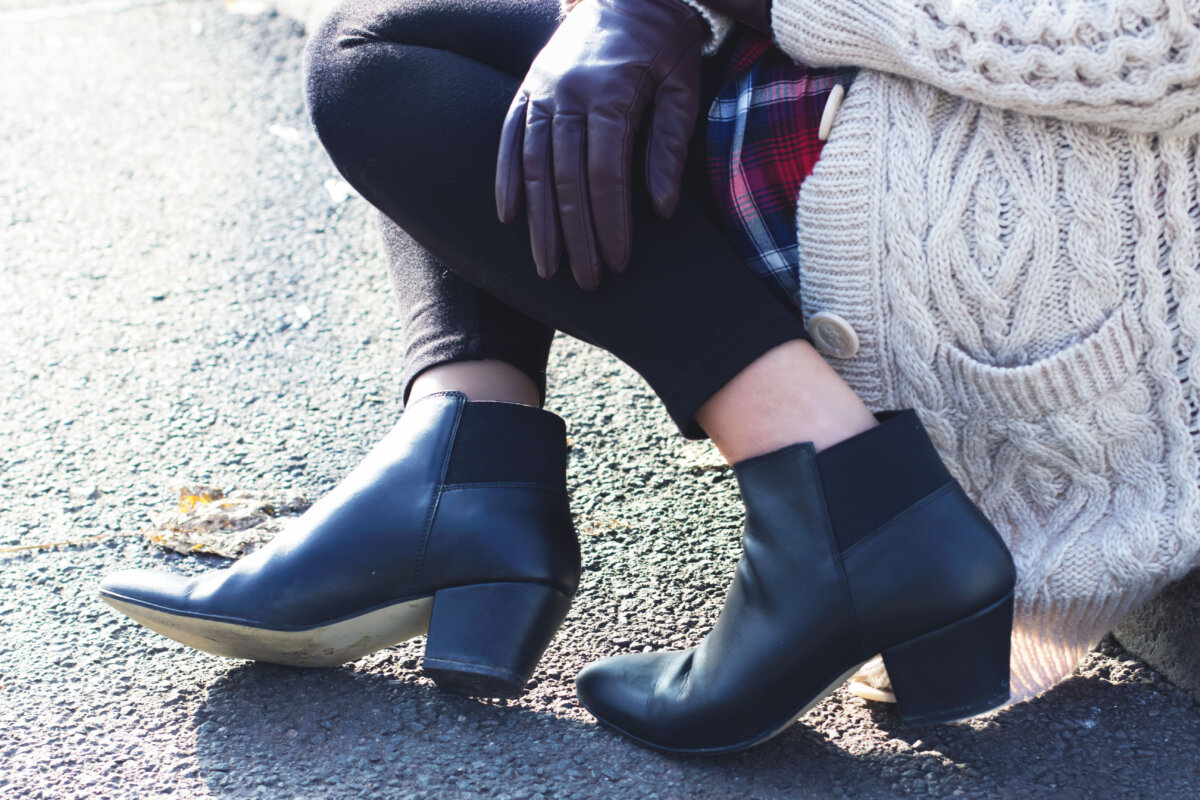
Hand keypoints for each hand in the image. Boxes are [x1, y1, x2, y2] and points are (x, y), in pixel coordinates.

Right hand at [495, 0, 705, 289]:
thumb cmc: (663, 40)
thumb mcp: (682, 86)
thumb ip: (669, 145)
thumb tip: (661, 209)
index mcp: (608, 93)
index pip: (606, 174)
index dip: (611, 222)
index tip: (618, 261)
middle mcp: (566, 94)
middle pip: (566, 179)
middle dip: (575, 236)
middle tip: (584, 281)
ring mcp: (541, 91)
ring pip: (532, 166)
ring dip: (538, 221)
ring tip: (546, 265)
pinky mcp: (527, 89)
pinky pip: (508, 138)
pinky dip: (505, 178)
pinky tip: (507, 216)